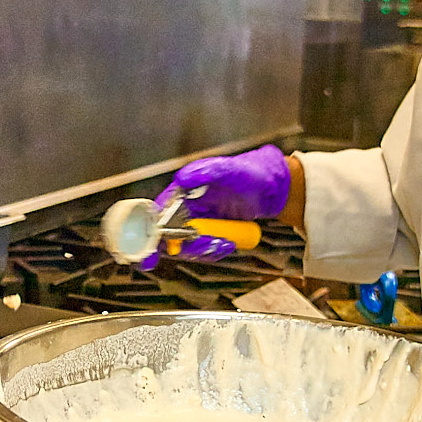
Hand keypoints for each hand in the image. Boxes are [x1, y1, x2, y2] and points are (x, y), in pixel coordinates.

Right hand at [137, 146, 290, 267]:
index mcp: (181, 191)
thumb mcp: (228, 169)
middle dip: (188, 246)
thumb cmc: (248, 172)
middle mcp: (184, 208)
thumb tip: (182, 178)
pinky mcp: (208, 233)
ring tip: (226, 241)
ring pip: (186, 246)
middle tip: (211, 243)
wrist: (269, 187)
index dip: (152, 234)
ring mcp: (195, 221)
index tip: (154, 252)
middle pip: (169, 236)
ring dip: (205, 249)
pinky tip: (229, 243)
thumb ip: (205, 171)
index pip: (157, 214)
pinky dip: (214, 250)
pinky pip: (203, 249)